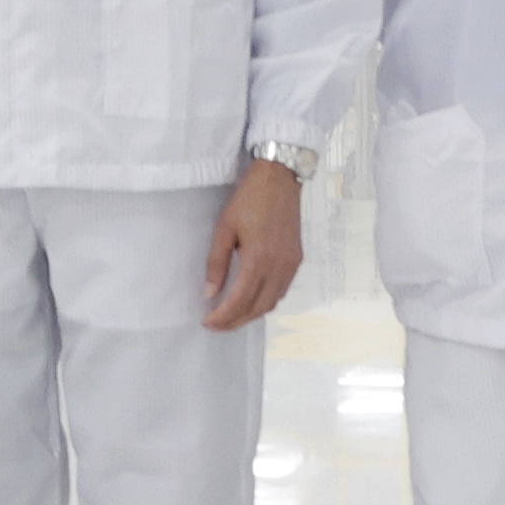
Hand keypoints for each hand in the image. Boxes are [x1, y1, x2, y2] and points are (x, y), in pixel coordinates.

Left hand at [201, 156, 305, 330]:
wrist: (280, 178)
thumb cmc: (248, 199)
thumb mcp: (224, 228)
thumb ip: (216, 263)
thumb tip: (209, 294)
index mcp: (259, 260)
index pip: (240, 301)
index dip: (223, 317)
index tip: (207, 323)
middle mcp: (279, 267)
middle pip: (258, 308)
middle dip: (236, 321)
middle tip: (216, 325)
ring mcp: (291, 264)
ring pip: (273, 302)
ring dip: (252, 313)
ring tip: (231, 316)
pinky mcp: (297, 259)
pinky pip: (282, 290)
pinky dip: (266, 301)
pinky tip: (251, 299)